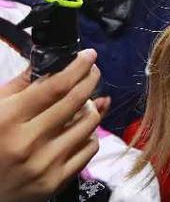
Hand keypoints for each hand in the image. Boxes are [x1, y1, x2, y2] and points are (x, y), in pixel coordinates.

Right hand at [0, 50, 101, 201]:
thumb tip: (52, 62)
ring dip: (90, 108)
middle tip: (93, 71)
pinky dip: (89, 134)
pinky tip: (78, 130)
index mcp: (8, 119)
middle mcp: (28, 142)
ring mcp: (45, 164)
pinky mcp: (56, 182)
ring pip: (89, 123)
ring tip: (81, 104)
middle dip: (90, 80)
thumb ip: (20, 86)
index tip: (89, 55)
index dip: (78, 67)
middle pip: (76, 102)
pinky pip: (89, 148)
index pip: (56, 86)